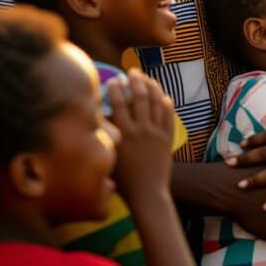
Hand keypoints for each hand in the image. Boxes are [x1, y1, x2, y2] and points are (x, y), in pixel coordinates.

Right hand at [108, 71, 174, 199]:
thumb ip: (104, 137)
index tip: (114, 79)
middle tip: (132, 71)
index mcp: (124, 134)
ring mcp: (157, 133)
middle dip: (135, 80)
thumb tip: (95, 119)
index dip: (116, 88)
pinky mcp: (168, 138)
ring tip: (147, 78)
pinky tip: (163, 96)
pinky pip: (169, 115)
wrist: (147, 194)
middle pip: (139, 97)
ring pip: (156, 102)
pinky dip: (166, 103)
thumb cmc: (122, 180)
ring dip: (151, 87)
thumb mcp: (108, 156)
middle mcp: (141, 130)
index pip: (119, 103)